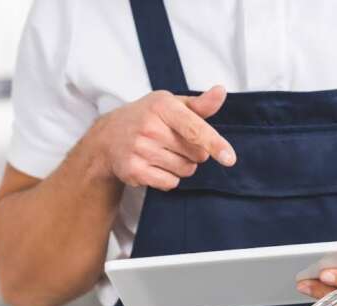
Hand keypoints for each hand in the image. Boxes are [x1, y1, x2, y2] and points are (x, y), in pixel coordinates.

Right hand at [92, 85, 235, 190]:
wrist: (107, 138)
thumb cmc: (147, 118)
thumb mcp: (170, 104)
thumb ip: (199, 104)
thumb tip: (221, 92)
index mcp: (162, 106)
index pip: (194, 129)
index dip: (215, 144)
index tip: (229, 158)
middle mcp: (150, 127)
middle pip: (196, 154)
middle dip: (195, 153)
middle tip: (177, 143)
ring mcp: (140, 150)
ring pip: (185, 170)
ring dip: (183, 166)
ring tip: (165, 154)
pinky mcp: (134, 170)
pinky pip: (170, 182)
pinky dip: (169, 178)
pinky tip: (156, 165)